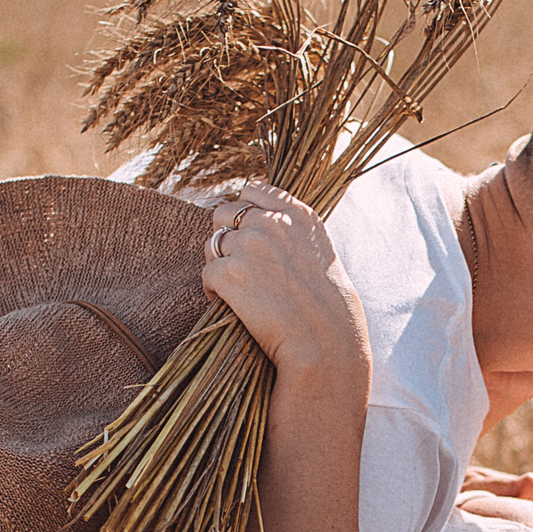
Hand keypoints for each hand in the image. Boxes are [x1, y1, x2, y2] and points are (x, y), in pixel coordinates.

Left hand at [201, 182, 369, 383]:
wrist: (325, 341)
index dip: (245, 211)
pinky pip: (206, 274)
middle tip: (238, 264)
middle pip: (223, 213)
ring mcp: (249, 246)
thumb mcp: (318, 251)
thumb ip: (289, 229)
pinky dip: (213, 291)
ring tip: (235, 288)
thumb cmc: (326, 305)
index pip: (253, 190)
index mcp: (297, 214)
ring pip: (211, 243)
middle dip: (226, 235)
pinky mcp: (229, 274)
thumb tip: (253, 221)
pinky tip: (231, 305)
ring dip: (219, 263)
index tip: (248, 232)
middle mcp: (272, 223)